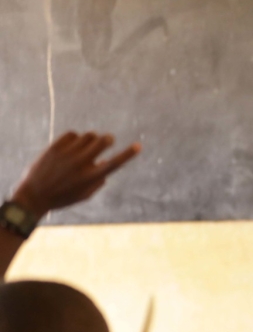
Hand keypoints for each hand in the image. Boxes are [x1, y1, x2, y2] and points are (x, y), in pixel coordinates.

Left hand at [11, 132, 140, 217]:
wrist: (33, 196)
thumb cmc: (63, 197)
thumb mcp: (84, 194)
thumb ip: (98, 180)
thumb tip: (104, 162)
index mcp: (91, 177)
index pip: (115, 162)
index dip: (129, 153)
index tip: (139, 145)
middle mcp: (81, 163)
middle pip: (103, 141)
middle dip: (108, 139)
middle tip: (107, 140)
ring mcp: (68, 154)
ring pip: (89, 135)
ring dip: (92, 139)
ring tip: (85, 147)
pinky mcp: (55, 147)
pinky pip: (73, 134)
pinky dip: (76, 138)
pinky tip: (72, 146)